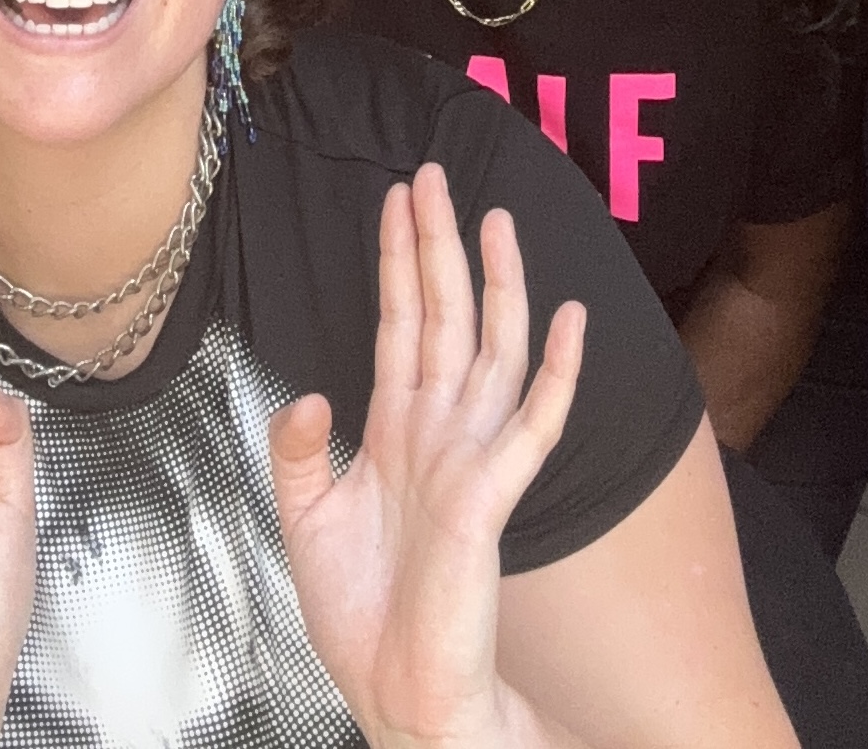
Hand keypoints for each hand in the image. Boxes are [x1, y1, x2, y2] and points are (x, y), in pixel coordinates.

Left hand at [271, 165, 584, 748]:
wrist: (396, 691)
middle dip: (437, 246)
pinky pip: (530, 425)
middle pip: (444, 317)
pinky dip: (553, 372)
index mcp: (397, 431)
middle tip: (432, 175)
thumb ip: (300, 448)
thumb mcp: (305, 517)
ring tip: (494, 220)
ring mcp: (470, 460)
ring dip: (495, 284)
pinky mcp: (489, 497)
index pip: (400, 325)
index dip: (398, 261)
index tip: (395, 199)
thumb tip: (310, 392)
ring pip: (490, 351)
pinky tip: (567, 321)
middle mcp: (439, 432)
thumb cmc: (363, 614)